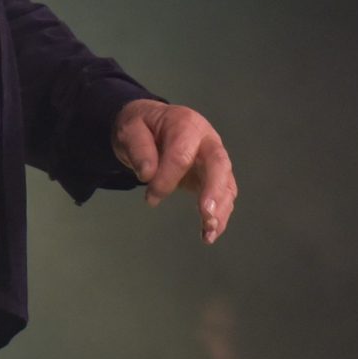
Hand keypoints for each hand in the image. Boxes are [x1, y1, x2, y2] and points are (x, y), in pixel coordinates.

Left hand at [111, 99, 235, 244]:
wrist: (150, 126)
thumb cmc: (142, 128)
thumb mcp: (130, 130)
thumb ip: (139, 149)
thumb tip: (148, 174)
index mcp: (185, 124)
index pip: (181, 154)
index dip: (167, 178)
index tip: (151, 198)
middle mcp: (207, 140)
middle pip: (218, 163)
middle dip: (214, 190)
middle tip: (205, 214)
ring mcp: (215, 158)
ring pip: (226, 182)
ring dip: (220, 209)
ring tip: (209, 232)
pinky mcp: (215, 176)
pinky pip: (224, 195)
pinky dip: (220, 216)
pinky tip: (209, 234)